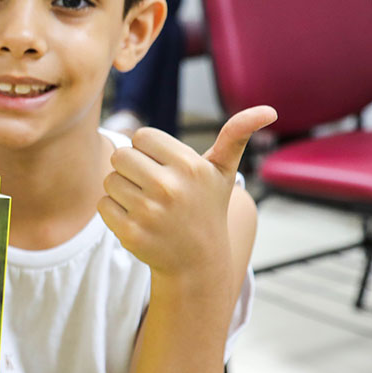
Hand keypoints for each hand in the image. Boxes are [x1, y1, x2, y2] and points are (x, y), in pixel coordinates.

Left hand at [97, 106, 275, 278]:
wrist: (196, 262)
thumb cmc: (207, 208)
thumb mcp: (223, 173)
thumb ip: (236, 136)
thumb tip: (268, 110)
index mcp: (190, 166)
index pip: (141, 136)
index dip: (149, 150)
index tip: (164, 167)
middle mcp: (169, 188)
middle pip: (120, 155)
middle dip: (131, 168)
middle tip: (150, 184)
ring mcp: (148, 212)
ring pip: (110, 180)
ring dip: (121, 189)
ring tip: (145, 202)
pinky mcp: (130, 233)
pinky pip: (103, 204)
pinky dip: (113, 210)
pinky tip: (135, 218)